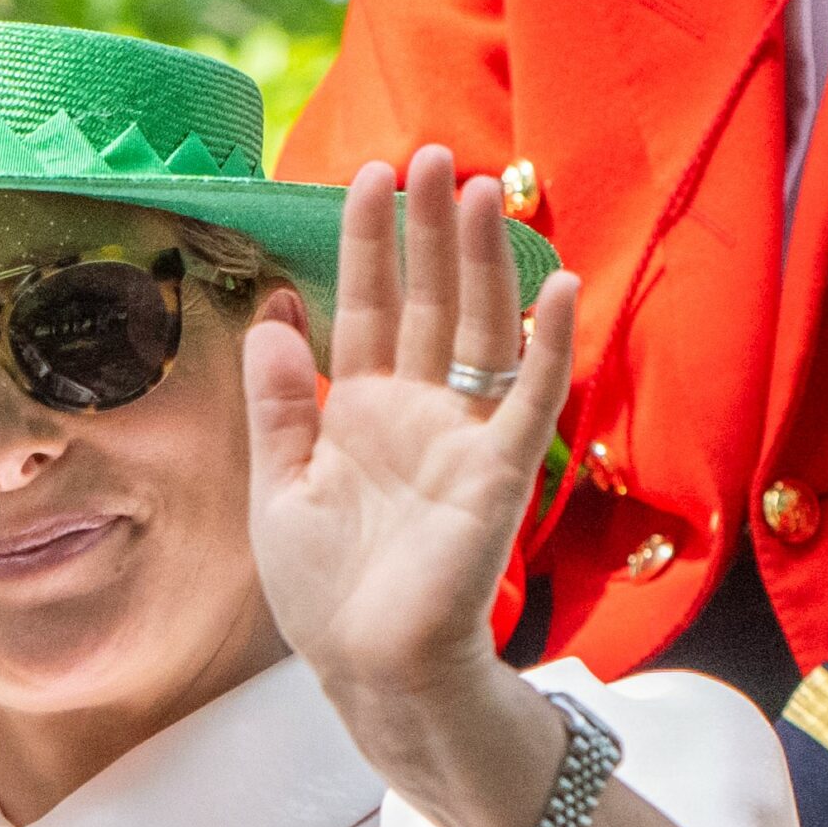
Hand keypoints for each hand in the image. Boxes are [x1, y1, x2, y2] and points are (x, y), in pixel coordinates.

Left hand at [242, 149, 579, 766]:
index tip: (366, 177)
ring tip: (480, 192)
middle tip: (430, 156)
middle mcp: (418, 414)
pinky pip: (531, 401)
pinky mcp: (499, 475)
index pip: (368, 309)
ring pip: (480, 332)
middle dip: (427, 232)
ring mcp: (462, 439)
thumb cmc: (325, 594)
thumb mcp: (276, 490)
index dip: (367, 245)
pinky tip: (557, 285)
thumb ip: (276, 406)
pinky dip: (547, 346)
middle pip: (430, 303)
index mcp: (360, 414)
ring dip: (483, 264)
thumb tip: (270, 318)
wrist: (372, 670)